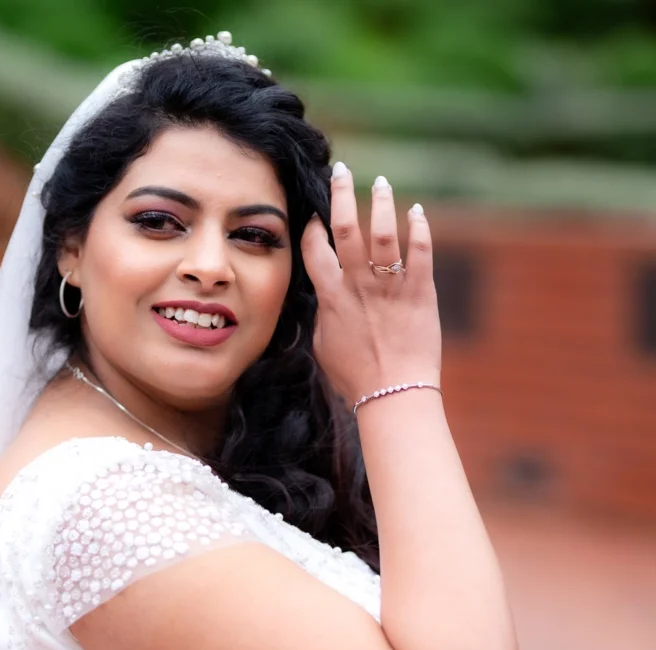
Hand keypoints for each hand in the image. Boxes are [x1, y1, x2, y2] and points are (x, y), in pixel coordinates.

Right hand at [299, 164, 440, 409]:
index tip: (314, 214)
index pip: (315, 250)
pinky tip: (416, 212)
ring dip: (381, 203)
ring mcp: (390, 287)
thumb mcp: (324, 347)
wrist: (393, 395)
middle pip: (345, 229)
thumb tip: (325, 298)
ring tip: (381, 183)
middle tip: (341, 171)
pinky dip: (418, 228)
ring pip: (382, 233)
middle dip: (340, 194)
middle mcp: (358, 286)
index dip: (312, 227)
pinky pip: (420, 251)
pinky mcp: (420, 292)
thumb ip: (324, 315)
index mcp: (331, 298)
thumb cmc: (355, 379)